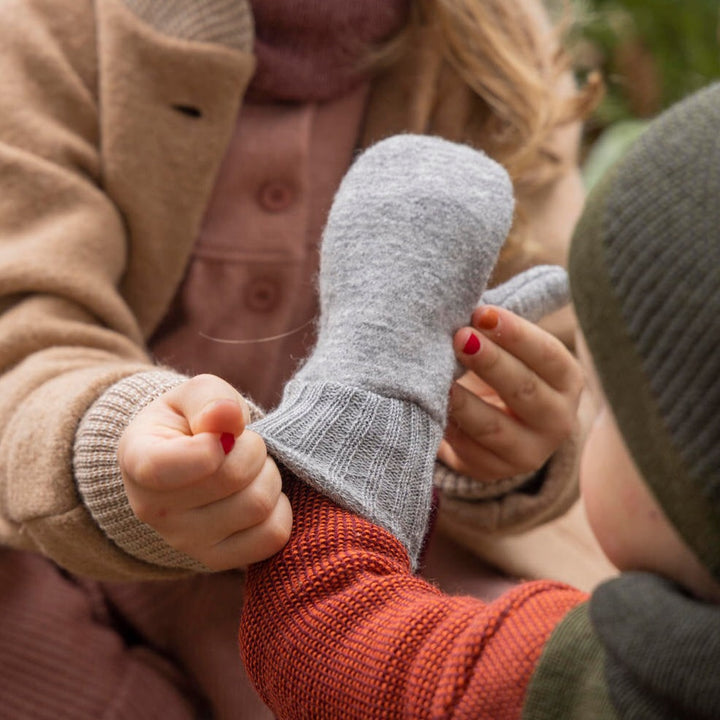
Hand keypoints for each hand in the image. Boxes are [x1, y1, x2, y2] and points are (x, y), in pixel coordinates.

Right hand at [118, 374, 291, 569]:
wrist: (185, 463)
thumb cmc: (190, 423)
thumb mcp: (192, 396)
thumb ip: (209, 398)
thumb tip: (228, 416)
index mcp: (139, 459)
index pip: (166, 467)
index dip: (208, 448)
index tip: (219, 435)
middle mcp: (154, 509)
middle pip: (232, 478)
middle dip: (253, 449)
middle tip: (242, 444)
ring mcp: (184, 541)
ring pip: (258, 506)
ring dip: (268, 476)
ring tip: (250, 468)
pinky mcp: (217, 560)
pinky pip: (272, 537)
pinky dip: (280, 509)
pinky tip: (259, 492)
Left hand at [438, 306, 582, 482]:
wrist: (493, 426)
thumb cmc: (498, 369)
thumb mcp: (511, 347)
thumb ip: (505, 322)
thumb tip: (506, 284)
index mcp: (566, 380)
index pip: (548, 355)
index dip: (516, 334)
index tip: (481, 312)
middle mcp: (557, 420)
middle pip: (524, 390)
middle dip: (490, 362)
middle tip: (458, 337)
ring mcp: (527, 453)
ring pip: (493, 427)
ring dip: (464, 401)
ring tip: (439, 377)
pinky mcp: (492, 471)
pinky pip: (466, 450)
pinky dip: (447, 427)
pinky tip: (428, 406)